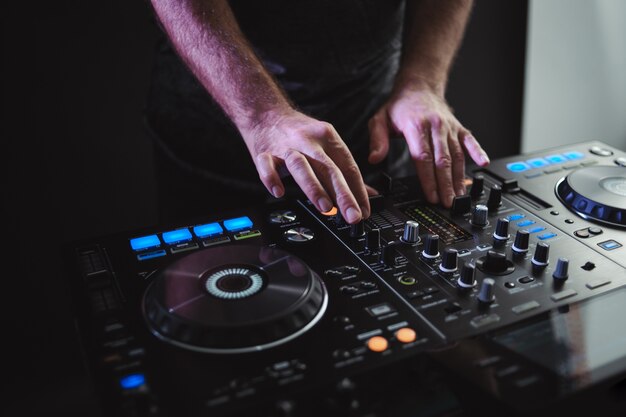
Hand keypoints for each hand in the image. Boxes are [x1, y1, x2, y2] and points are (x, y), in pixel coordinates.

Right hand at [242, 110, 369, 223]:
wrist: (266, 113)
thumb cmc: (298, 133)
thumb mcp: (326, 143)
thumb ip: (345, 170)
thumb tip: (368, 194)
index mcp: (327, 137)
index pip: (348, 166)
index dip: (358, 191)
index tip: (364, 211)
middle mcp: (308, 141)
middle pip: (329, 168)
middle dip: (343, 194)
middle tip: (352, 215)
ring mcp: (285, 147)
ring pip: (301, 166)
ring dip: (314, 187)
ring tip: (325, 208)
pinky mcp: (264, 153)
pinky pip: (267, 167)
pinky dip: (272, 179)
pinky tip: (279, 192)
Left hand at [368, 87, 488, 207]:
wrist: (419, 86)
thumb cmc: (400, 107)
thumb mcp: (380, 119)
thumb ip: (377, 140)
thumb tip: (374, 159)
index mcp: (415, 126)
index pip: (423, 157)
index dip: (428, 179)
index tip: (431, 195)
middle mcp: (435, 126)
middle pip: (442, 160)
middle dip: (445, 184)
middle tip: (447, 202)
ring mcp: (449, 127)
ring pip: (456, 155)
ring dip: (458, 177)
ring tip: (459, 195)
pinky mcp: (459, 127)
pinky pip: (470, 141)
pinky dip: (478, 152)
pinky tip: (484, 163)